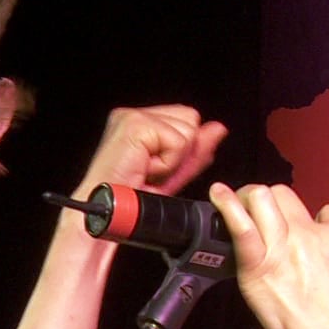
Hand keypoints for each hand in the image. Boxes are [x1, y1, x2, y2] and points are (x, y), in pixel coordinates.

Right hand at [79, 105, 228, 198]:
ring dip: (172, 161)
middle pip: (191, 119)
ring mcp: (133, 116)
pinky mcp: (136, 125)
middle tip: (151, 172)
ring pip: (187, 130)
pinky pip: (178, 142)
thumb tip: (219, 128)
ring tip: (146, 171)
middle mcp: (133, 113)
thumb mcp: (171, 173)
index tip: (157, 171)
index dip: (182, 150)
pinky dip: (166, 164)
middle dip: (180, 153)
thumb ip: (194, 150)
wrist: (108, 214)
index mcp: (138, 120)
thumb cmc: (131, 199)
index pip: (186, 119)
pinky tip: (144, 170)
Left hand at [207, 181, 328, 328]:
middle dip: (273, 204)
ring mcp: (285, 247)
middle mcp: (312, 235)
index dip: (315, 222)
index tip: (308, 235)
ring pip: (262, 200)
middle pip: (286, 198)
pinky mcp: (260, 264)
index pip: (326, 212)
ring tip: (239, 206)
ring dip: (249, 201)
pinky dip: (226, 207)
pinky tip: (217, 196)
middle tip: (263, 218)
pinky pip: (240, 226)